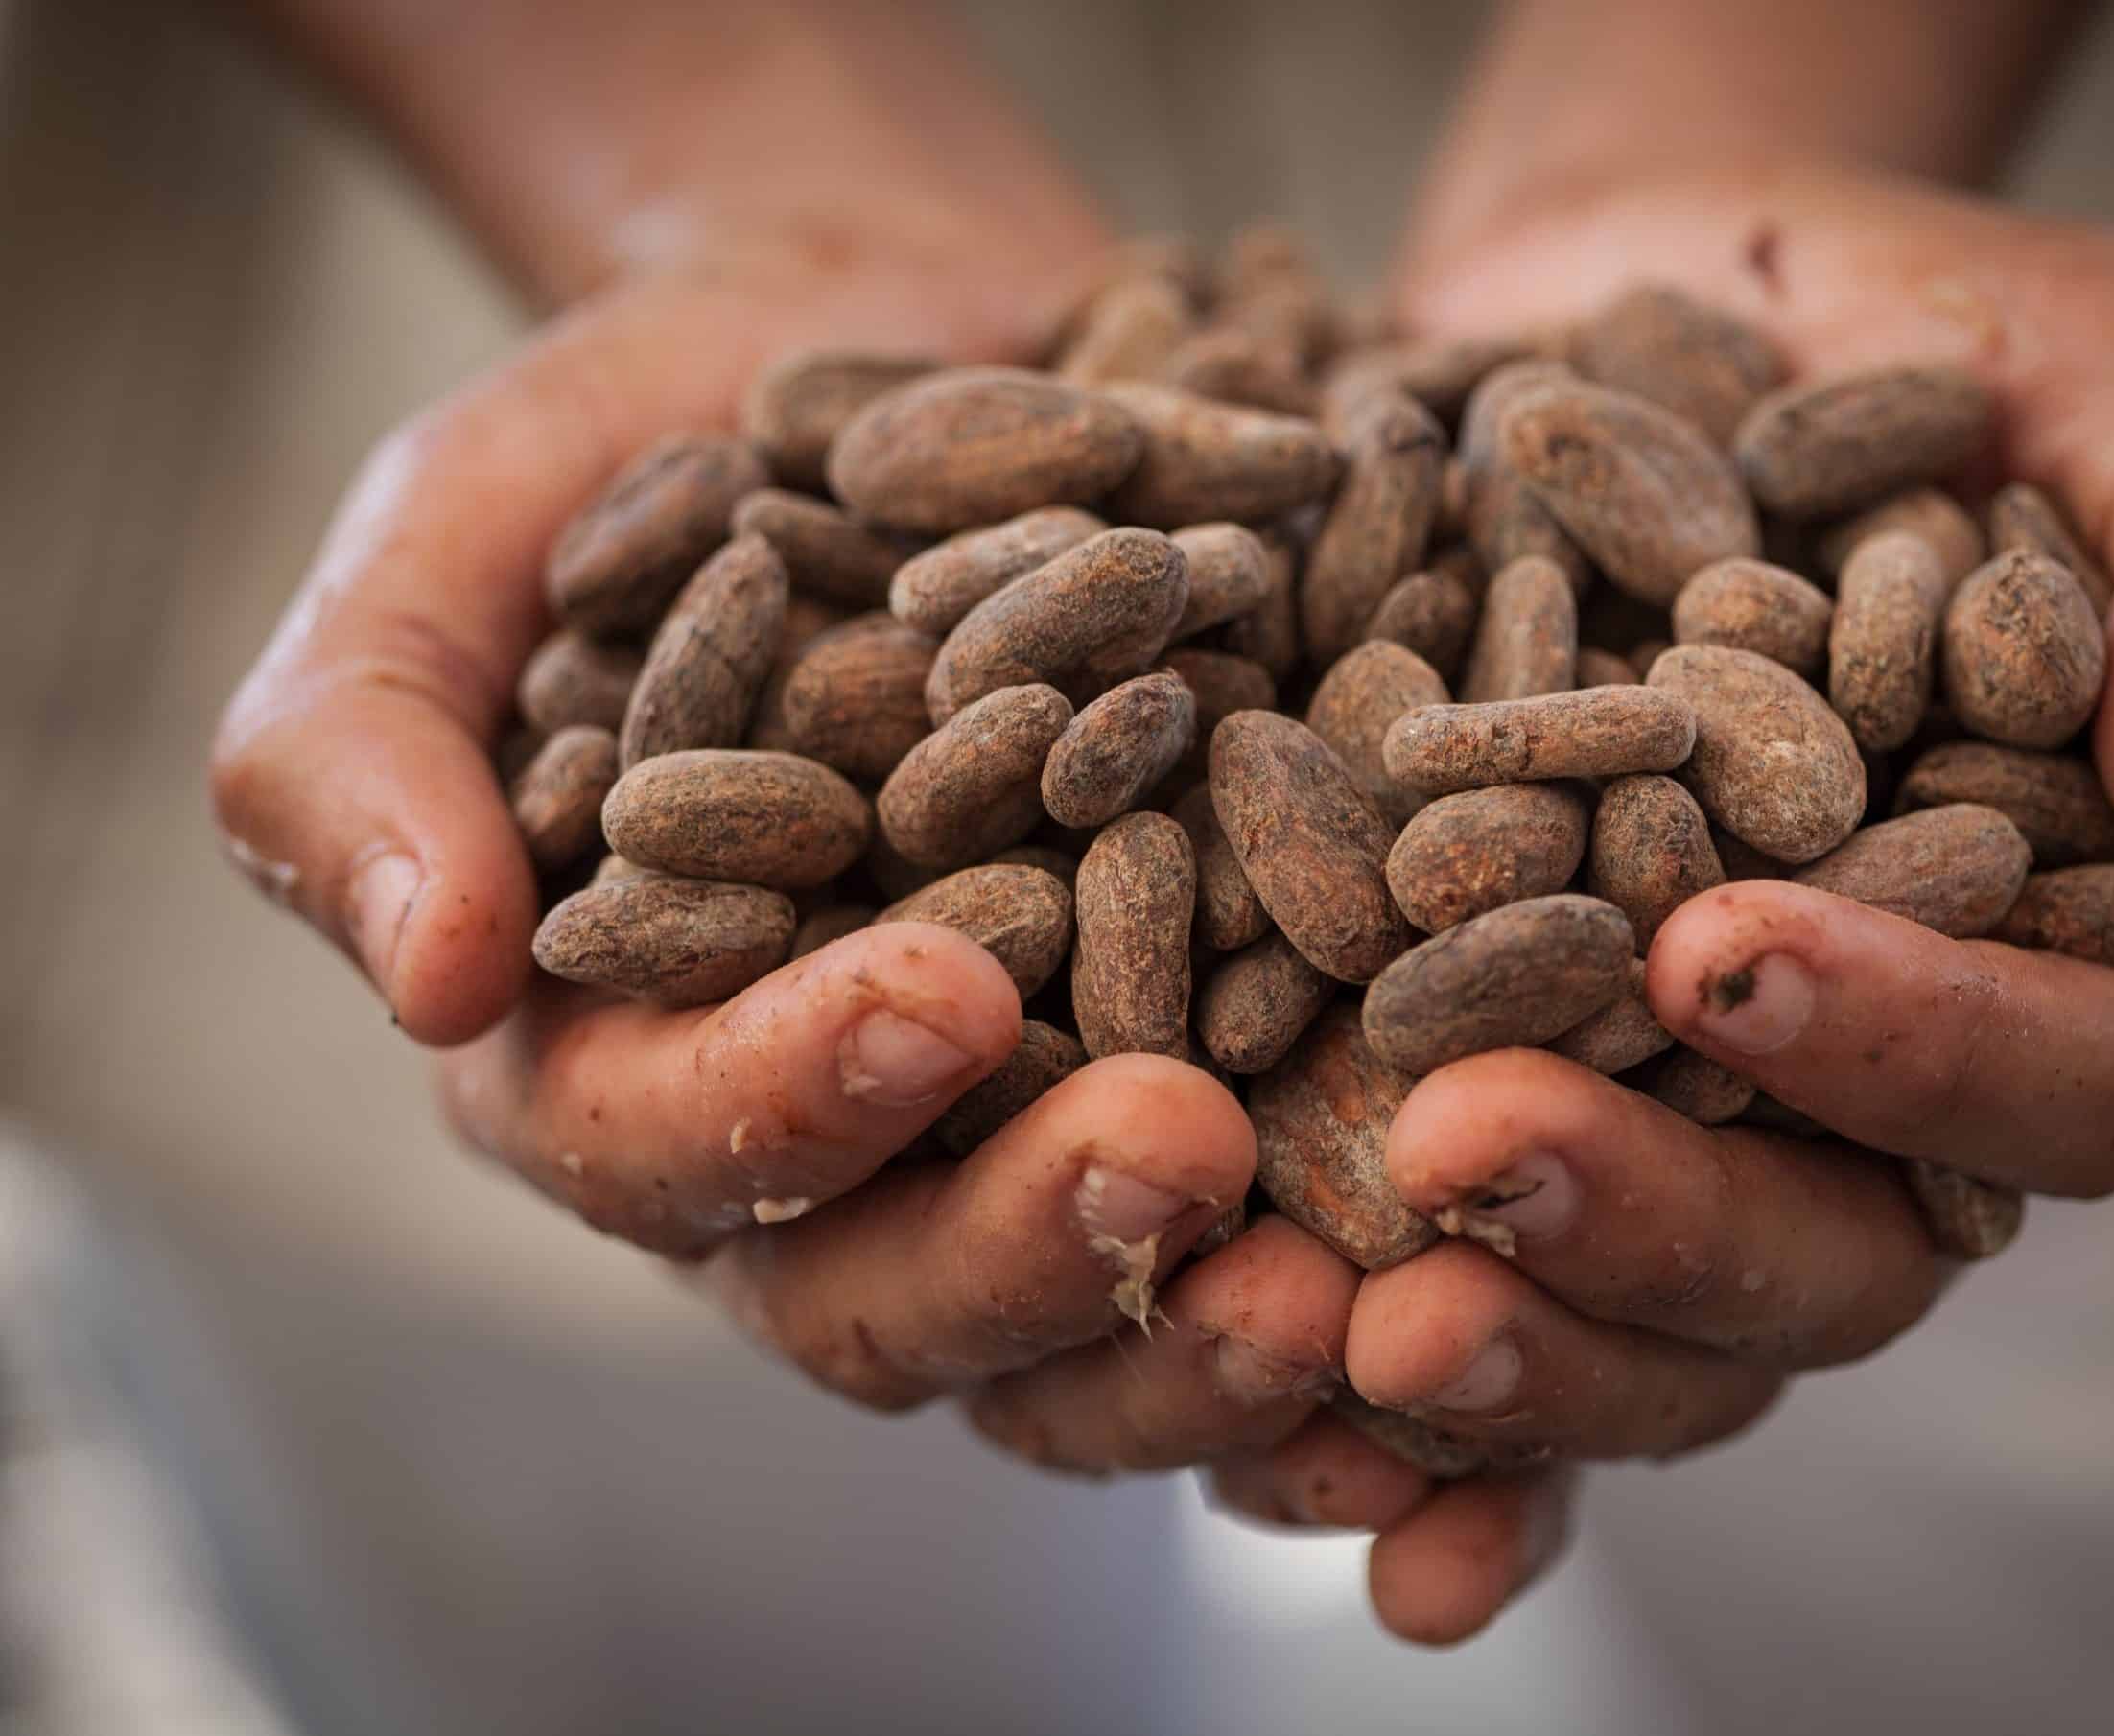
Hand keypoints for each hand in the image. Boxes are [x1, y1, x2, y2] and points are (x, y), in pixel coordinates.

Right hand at [211, 236, 1323, 1421]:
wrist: (909, 341)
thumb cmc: (654, 436)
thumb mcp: (457, 541)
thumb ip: (362, 746)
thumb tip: (425, 978)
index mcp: (620, 1058)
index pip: (676, 1148)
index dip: (793, 1105)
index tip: (940, 997)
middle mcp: (836, 1145)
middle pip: (910, 1291)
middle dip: (1045, 1246)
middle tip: (1188, 1160)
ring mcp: (1035, 1125)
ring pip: (1108, 1312)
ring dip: (1223, 1321)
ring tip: (1356, 1268)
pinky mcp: (1213, 1060)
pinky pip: (1285, 1203)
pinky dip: (1367, 1245)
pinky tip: (1491, 1214)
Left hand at [1277, 162, 2113, 1641]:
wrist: (1597, 314)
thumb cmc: (1883, 325)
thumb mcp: (2096, 367)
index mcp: (2054, 955)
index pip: (2060, 1083)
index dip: (1915, 1050)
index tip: (1723, 952)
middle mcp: (1861, 1088)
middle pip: (1822, 1261)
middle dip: (1651, 1224)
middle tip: (1470, 1157)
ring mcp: (1658, 1112)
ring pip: (1628, 1316)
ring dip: (1504, 1343)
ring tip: (1346, 1307)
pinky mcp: (1472, 1092)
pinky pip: (1451, 1283)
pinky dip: (1371, 1384)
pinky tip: (1282, 1415)